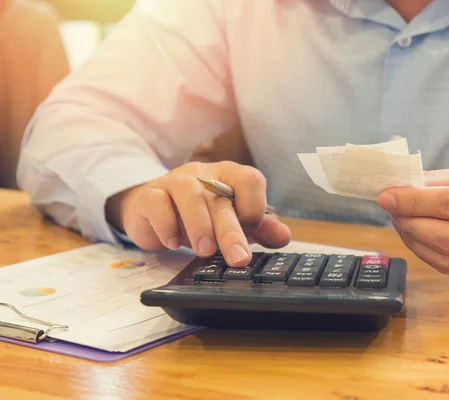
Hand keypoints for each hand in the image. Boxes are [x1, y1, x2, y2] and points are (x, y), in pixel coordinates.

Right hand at [106, 161, 291, 266]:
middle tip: (238, 258)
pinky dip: (166, 224)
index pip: (250, 179)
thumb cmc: (199, 216)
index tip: (251, 232)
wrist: (152, 210)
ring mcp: (174, 182)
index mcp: (229, 176)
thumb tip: (284, 237)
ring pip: (188, 193)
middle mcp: (203, 174)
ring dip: (199, 225)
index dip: (255, 207)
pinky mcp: (149, 196)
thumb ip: (259, 228)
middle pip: (220, 197)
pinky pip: (157, 202)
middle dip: (231, 230)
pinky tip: (173, 243)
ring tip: (204, 251)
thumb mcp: (232, 221)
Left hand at [377, 163, 448, 291]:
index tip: (386, 197)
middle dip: (409, 224)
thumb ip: (445, 181)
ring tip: (402, 223)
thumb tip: (403, 187)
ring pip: (447, 261)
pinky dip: (432, 256)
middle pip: (446, 238)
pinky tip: (423, 239)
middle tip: (391, 210)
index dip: (413, 202)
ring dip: (415, 243)